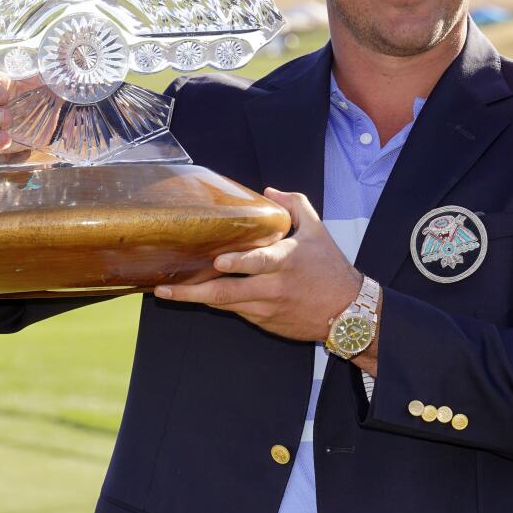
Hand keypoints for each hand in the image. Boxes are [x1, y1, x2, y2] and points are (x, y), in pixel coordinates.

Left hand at [155, 188, 362, 342]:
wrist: (347, 312)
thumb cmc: (330, 268)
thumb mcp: (317, 231)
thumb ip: (294, 206)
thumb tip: (269, 191)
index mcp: (287, 261)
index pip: (259, 262)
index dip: (238, 263)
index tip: (217, 261)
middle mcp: (273, 287)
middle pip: (228, 293)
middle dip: (193, 293)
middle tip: (165, 290)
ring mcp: (266, 308)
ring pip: (225, 304)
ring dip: (196, 299)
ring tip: (168, 293)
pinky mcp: (264, 321)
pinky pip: (235, 311)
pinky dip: (215, 303)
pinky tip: (196, 296)